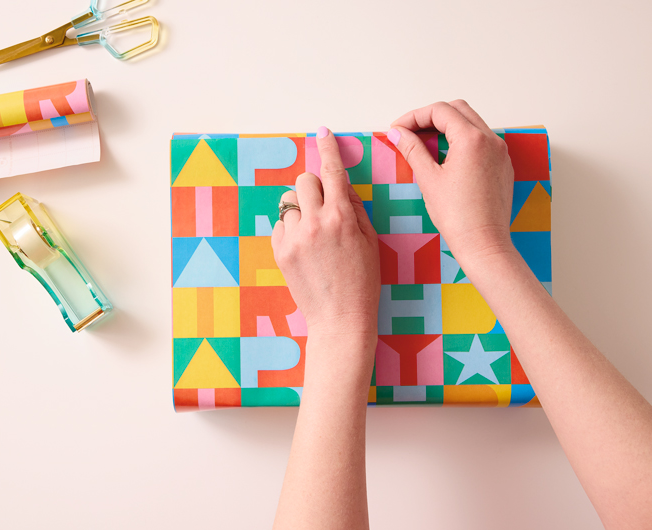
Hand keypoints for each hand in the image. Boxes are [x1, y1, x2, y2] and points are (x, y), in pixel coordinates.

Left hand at [271, 127, 379, 369]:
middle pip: (303, 181)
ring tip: (315, 235)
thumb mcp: (370, 241)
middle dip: (313, 187)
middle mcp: (314, 223)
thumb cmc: (363, 282)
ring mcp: (294, 238)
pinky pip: (280, 226)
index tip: (323, 132)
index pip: (332, 171)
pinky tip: (305, 249)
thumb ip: (354, 208)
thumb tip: (340, 186)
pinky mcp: (280, 253)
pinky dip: (291, 230)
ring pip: (289, 204)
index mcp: (341, 217)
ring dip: (301, 211)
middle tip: (323, 205)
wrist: (340, 319)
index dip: (328, 147)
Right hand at [389, 100, 515, 269]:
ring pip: (471, 123)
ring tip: (424, 144)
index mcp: (472, 140)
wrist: (484, 243)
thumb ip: (412, 150)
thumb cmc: (458, 217)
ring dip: (447, 127)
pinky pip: (481, 141)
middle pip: (458, 110)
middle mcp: (491, 140)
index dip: (414, 116)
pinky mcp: (502, 165)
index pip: (440, 111)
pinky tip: (445, 157)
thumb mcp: (428, 179)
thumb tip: (398, 133)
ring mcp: (500, 152)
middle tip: (409, 132)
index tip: (398, 129)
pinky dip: (461, 140)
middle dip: (431, 117)